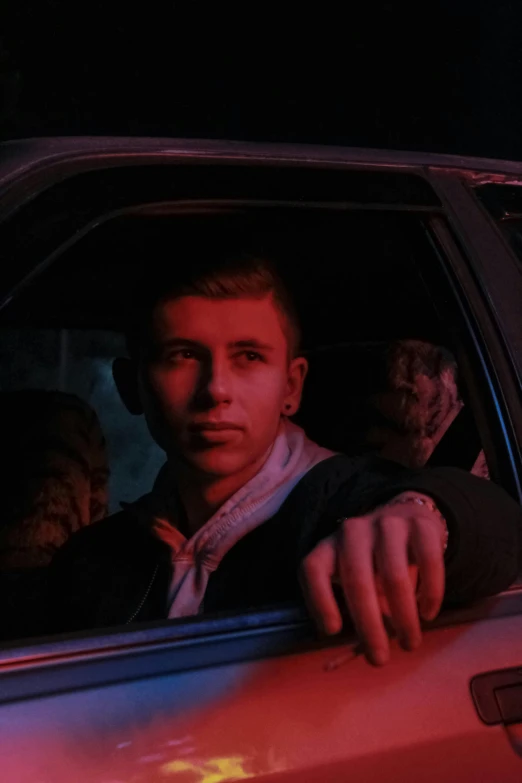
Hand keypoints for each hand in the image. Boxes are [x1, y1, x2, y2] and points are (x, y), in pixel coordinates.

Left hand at [299, 493, 446, 665]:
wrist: (409, 521)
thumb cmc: (376, 565)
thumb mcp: (358, 587)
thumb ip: (349, 621)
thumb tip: (331, 667)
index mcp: (330, 547)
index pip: (313, 568)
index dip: (318, 600)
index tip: (332, 632)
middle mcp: (354, 532)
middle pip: (356, 579)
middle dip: (368, 625)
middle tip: (380, 659)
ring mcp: (387, 524)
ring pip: (393, 574)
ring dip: (403, 616)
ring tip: (410, 642)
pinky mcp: (420, 525)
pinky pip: (428, 560)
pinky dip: (430, 592)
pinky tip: (428, 614)